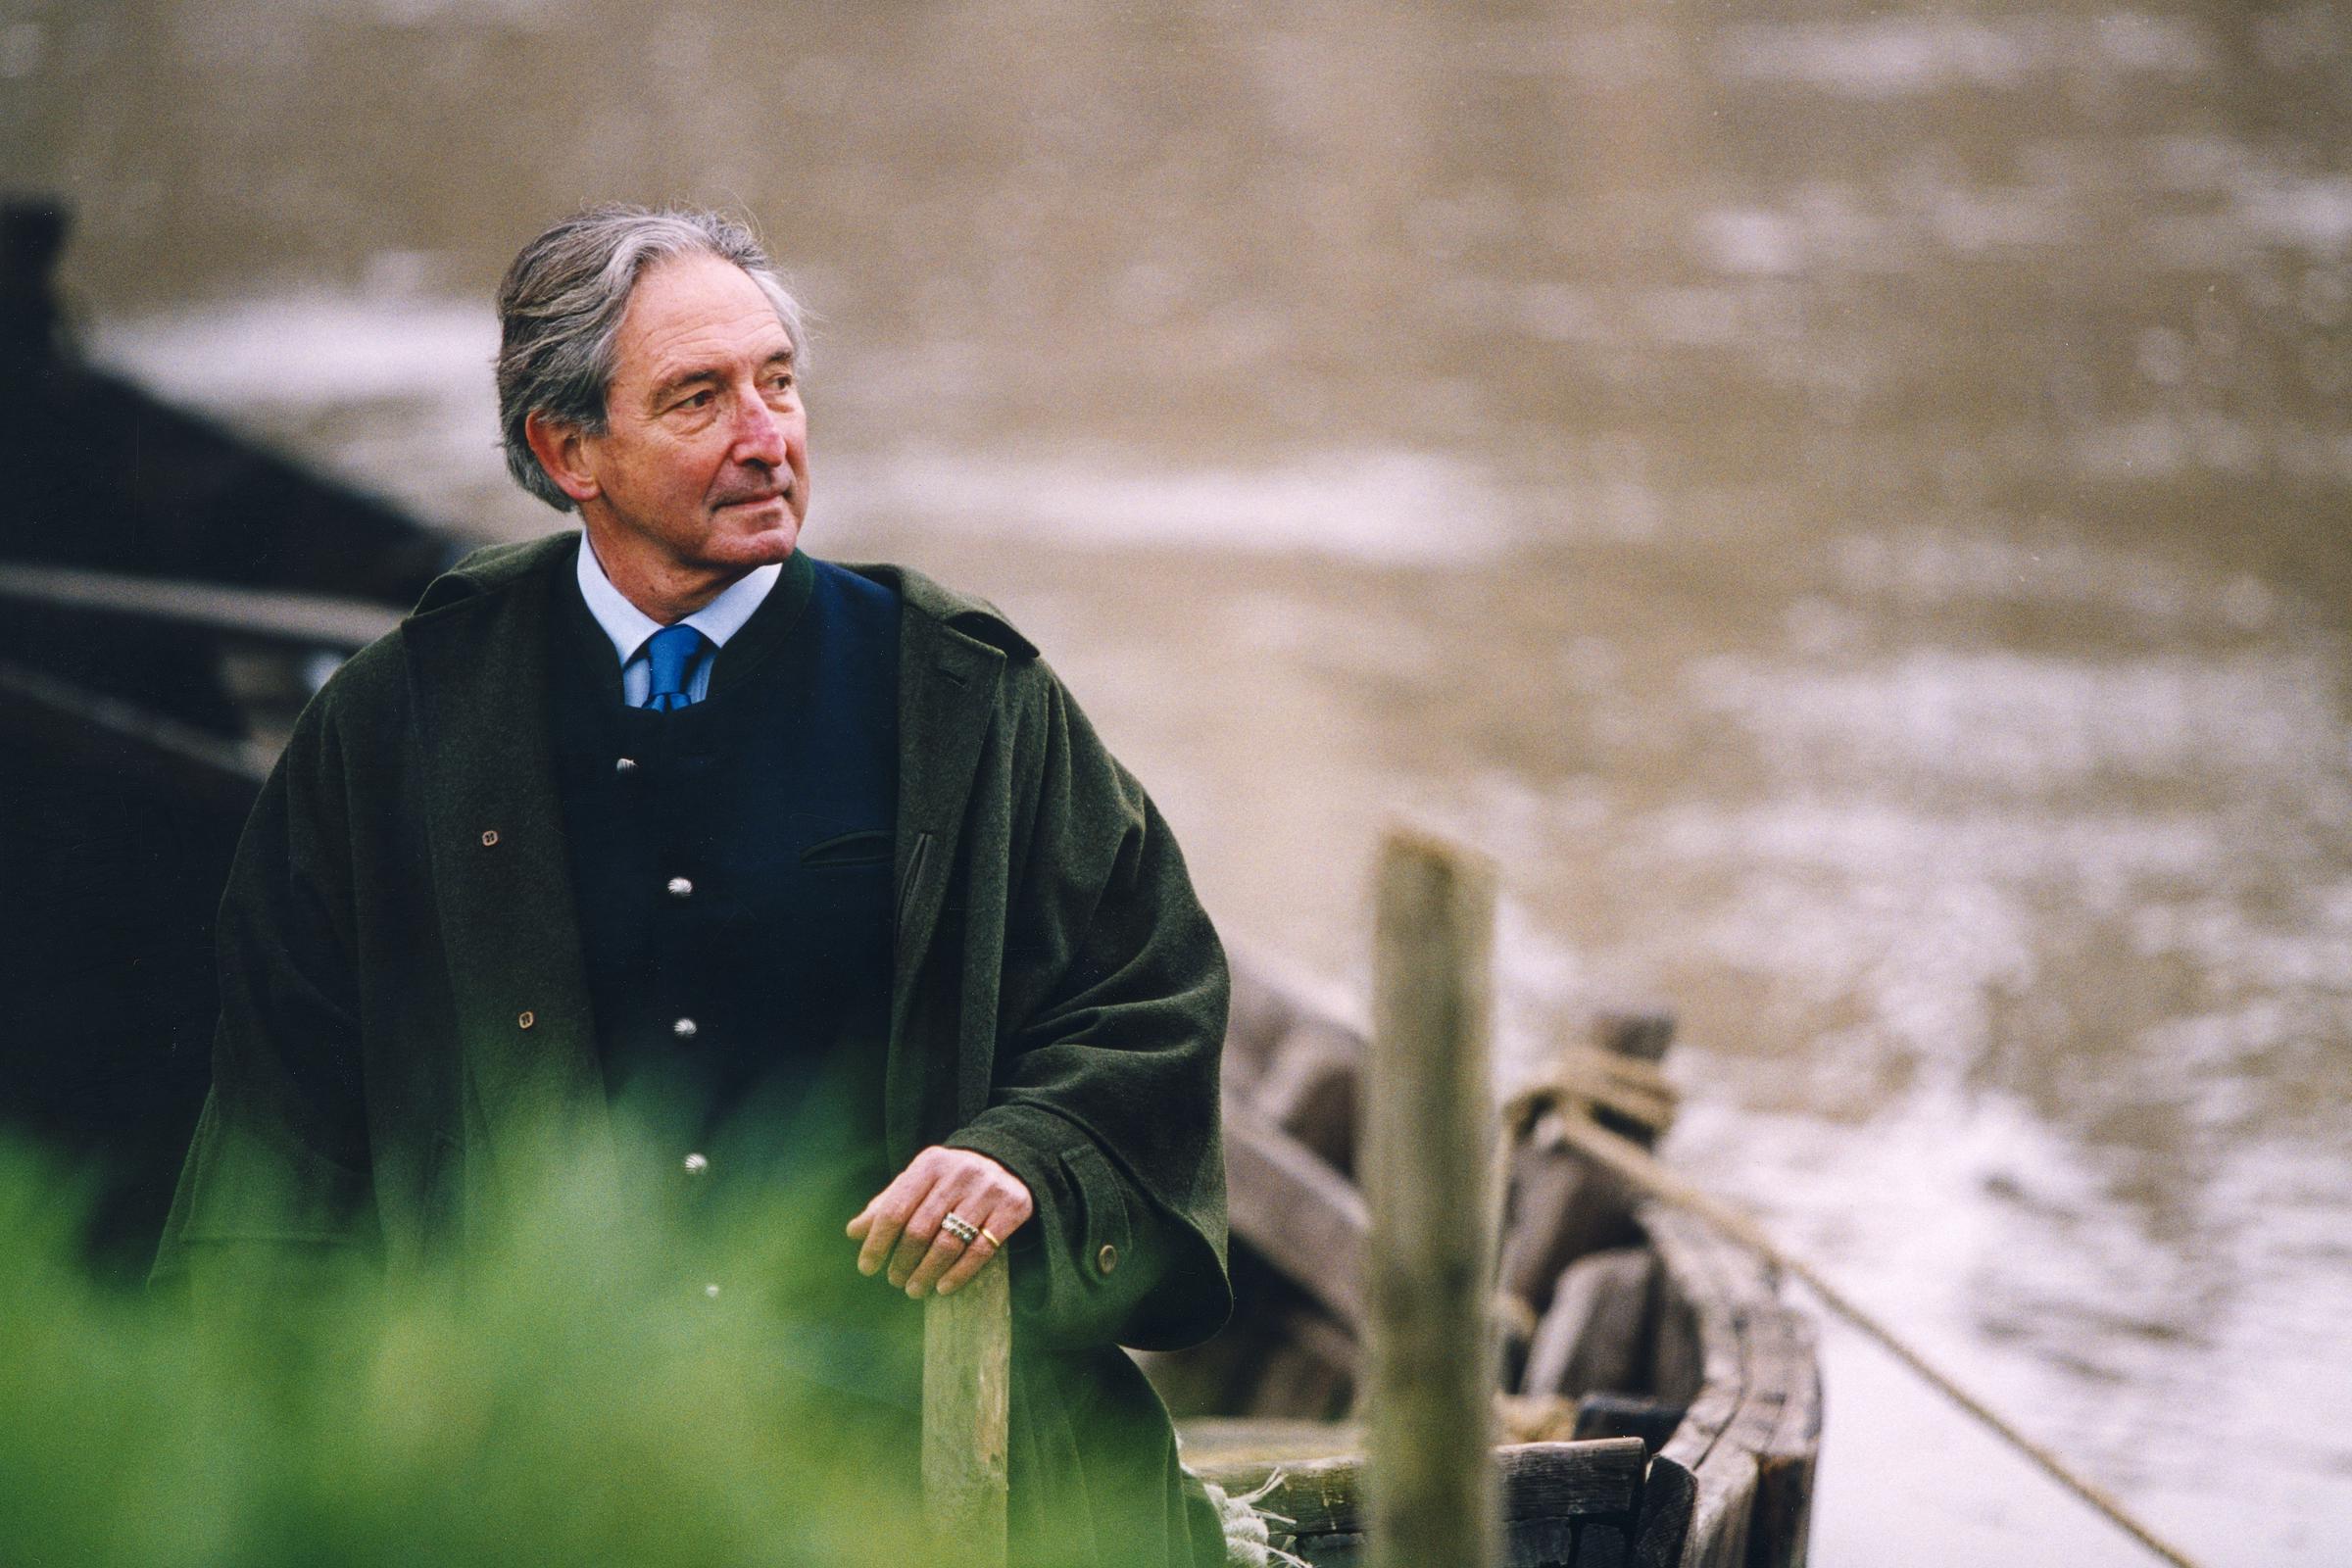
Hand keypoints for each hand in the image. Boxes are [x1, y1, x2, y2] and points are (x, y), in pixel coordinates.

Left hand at [846, 1146, 1033, 1298]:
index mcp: (929, 1164)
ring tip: (914, 1289)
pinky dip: (959, 1273)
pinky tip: (944, 1286)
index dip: (878, 1242)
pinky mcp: (1012, 1208)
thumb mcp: (919, 1182)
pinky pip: (981, 1250)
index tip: (867, 1268)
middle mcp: (958, 1174)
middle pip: (920, 1229)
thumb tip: (853, 1232)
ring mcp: (987, 1191)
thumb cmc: (950, 1179)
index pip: (895, 1209)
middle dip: (903, 1261)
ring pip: (949, 1242)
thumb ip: (888, 1204)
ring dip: (927, 1272)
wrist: (1008, 1161)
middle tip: (895, 1280)